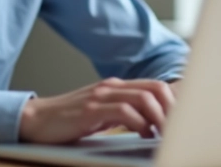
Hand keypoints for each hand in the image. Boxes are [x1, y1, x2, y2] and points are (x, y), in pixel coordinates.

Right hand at [18, 77, 175, 144]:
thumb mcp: (102, 114)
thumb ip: (124, 113)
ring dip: (160, 118)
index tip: (183, 121)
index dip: (174, 102)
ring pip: (144, 98)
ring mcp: (101, 96)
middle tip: (178, 129)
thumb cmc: (70, 121)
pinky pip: (124, 112)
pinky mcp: (91, 110)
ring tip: (163, 134)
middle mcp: (111, 87)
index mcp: (116, 87)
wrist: (37, 120)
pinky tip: (142, 134)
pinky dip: (140, 123)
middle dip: (172, 109)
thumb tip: (152, 125)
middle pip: (155, 89)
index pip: (155, 86)